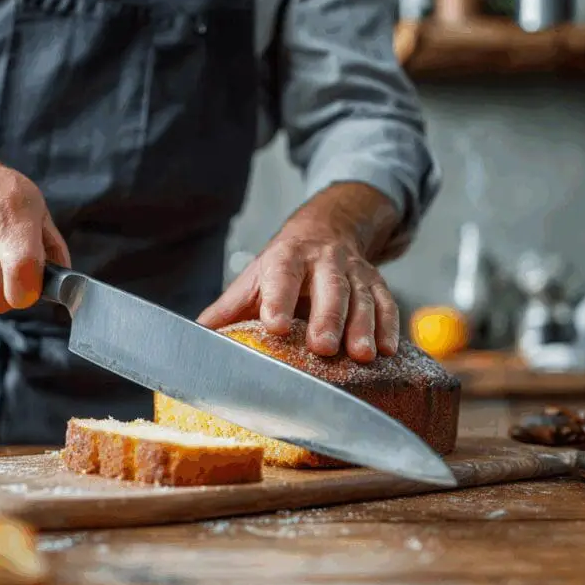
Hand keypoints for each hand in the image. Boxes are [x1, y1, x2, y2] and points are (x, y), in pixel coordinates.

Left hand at [198, 192, 400, 362]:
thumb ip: (228, 310)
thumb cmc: (284, 266)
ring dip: (363, 327)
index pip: (281, 276)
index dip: (278, 300)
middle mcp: (324, 261)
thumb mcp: (254, 280)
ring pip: (361, 297)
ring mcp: (354, 271)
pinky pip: (387, 304)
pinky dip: (389, 326)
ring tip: (362, 355)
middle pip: (328, 287)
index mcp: (286, 258)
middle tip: (323, 347)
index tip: (275, 326)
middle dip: (327, 318)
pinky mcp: (376, 283)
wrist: (326, 229)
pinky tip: (387, 350)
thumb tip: (195, 338)